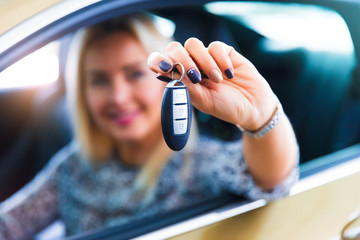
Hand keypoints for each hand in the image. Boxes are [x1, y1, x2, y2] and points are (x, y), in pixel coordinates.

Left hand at [148, 37, 276, 130]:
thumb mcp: (203, 100)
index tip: (165, 68)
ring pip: (193, 44)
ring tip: (217, 80)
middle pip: (174, 47)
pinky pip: (215, 46)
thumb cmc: (225, 107)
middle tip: (197, 77)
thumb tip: (165, 70)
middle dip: (183, 60)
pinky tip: (229, 74)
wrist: (252, 106)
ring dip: (204, 62)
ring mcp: (206, 57)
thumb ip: (185, 85)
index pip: (160, 63)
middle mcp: (190, 65)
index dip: (158, 61)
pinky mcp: (223, 51)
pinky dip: (221, 60)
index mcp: (180, 79)